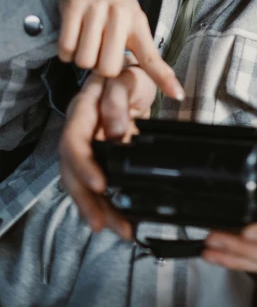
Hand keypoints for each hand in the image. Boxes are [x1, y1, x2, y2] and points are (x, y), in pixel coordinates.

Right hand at [59, 0, 183, 99]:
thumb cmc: (114, 3)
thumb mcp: (133, 20)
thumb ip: (139, 48)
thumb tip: (152, 81)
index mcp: (138, 24)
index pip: (152, 57)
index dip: (164, 78)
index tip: (178, 94)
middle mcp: (120, 17)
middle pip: (107, 69)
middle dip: (99, 67)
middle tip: (99, 52)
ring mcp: (97, 10)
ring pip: (84, 60)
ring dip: (81, 58)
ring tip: (86, 42)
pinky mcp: (74, 6)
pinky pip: (66, 48)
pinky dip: (66, 52)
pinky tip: (73, 39)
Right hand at [59, 67, 156, 238]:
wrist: (134, 77)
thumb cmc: (129, 77)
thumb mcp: (127, 79)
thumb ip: (118, 101)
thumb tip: (117, 132)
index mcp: (82, 111)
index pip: (74, 142)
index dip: (84, 166)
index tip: (101, 186)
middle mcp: (80, 132)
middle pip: (72, 172)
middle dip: (87, 201)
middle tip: (104, 223)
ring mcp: (87, 146)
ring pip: (83, 183)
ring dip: (98, 209)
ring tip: (120, 229)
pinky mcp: (100, 158)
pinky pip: (97, 183)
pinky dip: (107, 203)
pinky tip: (119, 219)